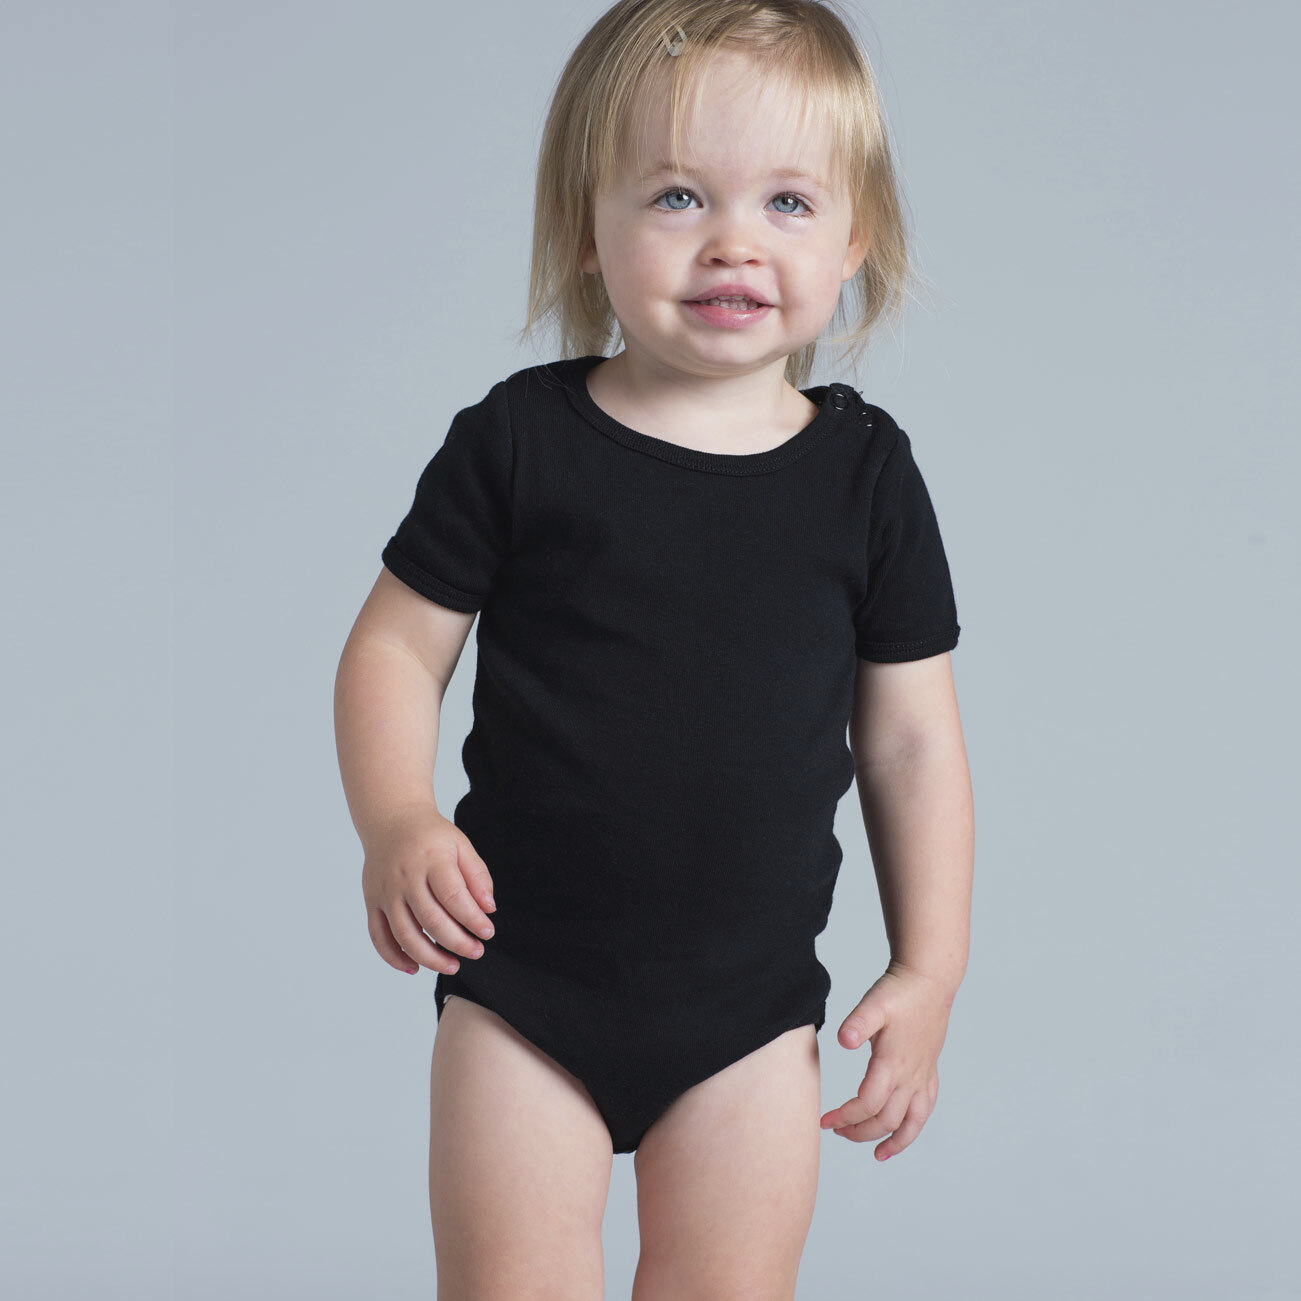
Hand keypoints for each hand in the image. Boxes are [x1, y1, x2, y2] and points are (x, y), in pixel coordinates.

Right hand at [360, 801, 496, 975]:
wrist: (391, 820)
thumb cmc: (431, 836)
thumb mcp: (461, 845)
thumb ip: (477, 876)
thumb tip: (488, 909)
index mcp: (430, 859)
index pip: (453, 896)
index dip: (472, 919)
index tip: (488, 932)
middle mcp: (404, 877)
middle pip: (430, 919)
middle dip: (456, 942)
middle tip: (476, 952)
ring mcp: (385, 892)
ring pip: (404, 934)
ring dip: (429, 957)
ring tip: (452, 966)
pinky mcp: (371, 902)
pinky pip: (379, 936)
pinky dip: (394, 957)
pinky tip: (414, 967)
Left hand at [819, 959, 956, 1160]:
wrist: (930, 980)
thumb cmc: (899, 991)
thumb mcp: (874, 1002)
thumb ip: (858, 1023)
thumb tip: (843, 1040)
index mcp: (893, 1064)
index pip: (868, 1104)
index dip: (845, 1117)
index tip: (824, 1121)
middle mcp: (910, 1076)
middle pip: (886, 1119)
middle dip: (859, 1132)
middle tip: (836, 1131)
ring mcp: (922, 1075)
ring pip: (911, 1122)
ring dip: (893, 1140)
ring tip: (877, 1154)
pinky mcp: (929, 1070)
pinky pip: (925, 1109)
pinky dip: (914, 1127)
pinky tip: (904, 1131)